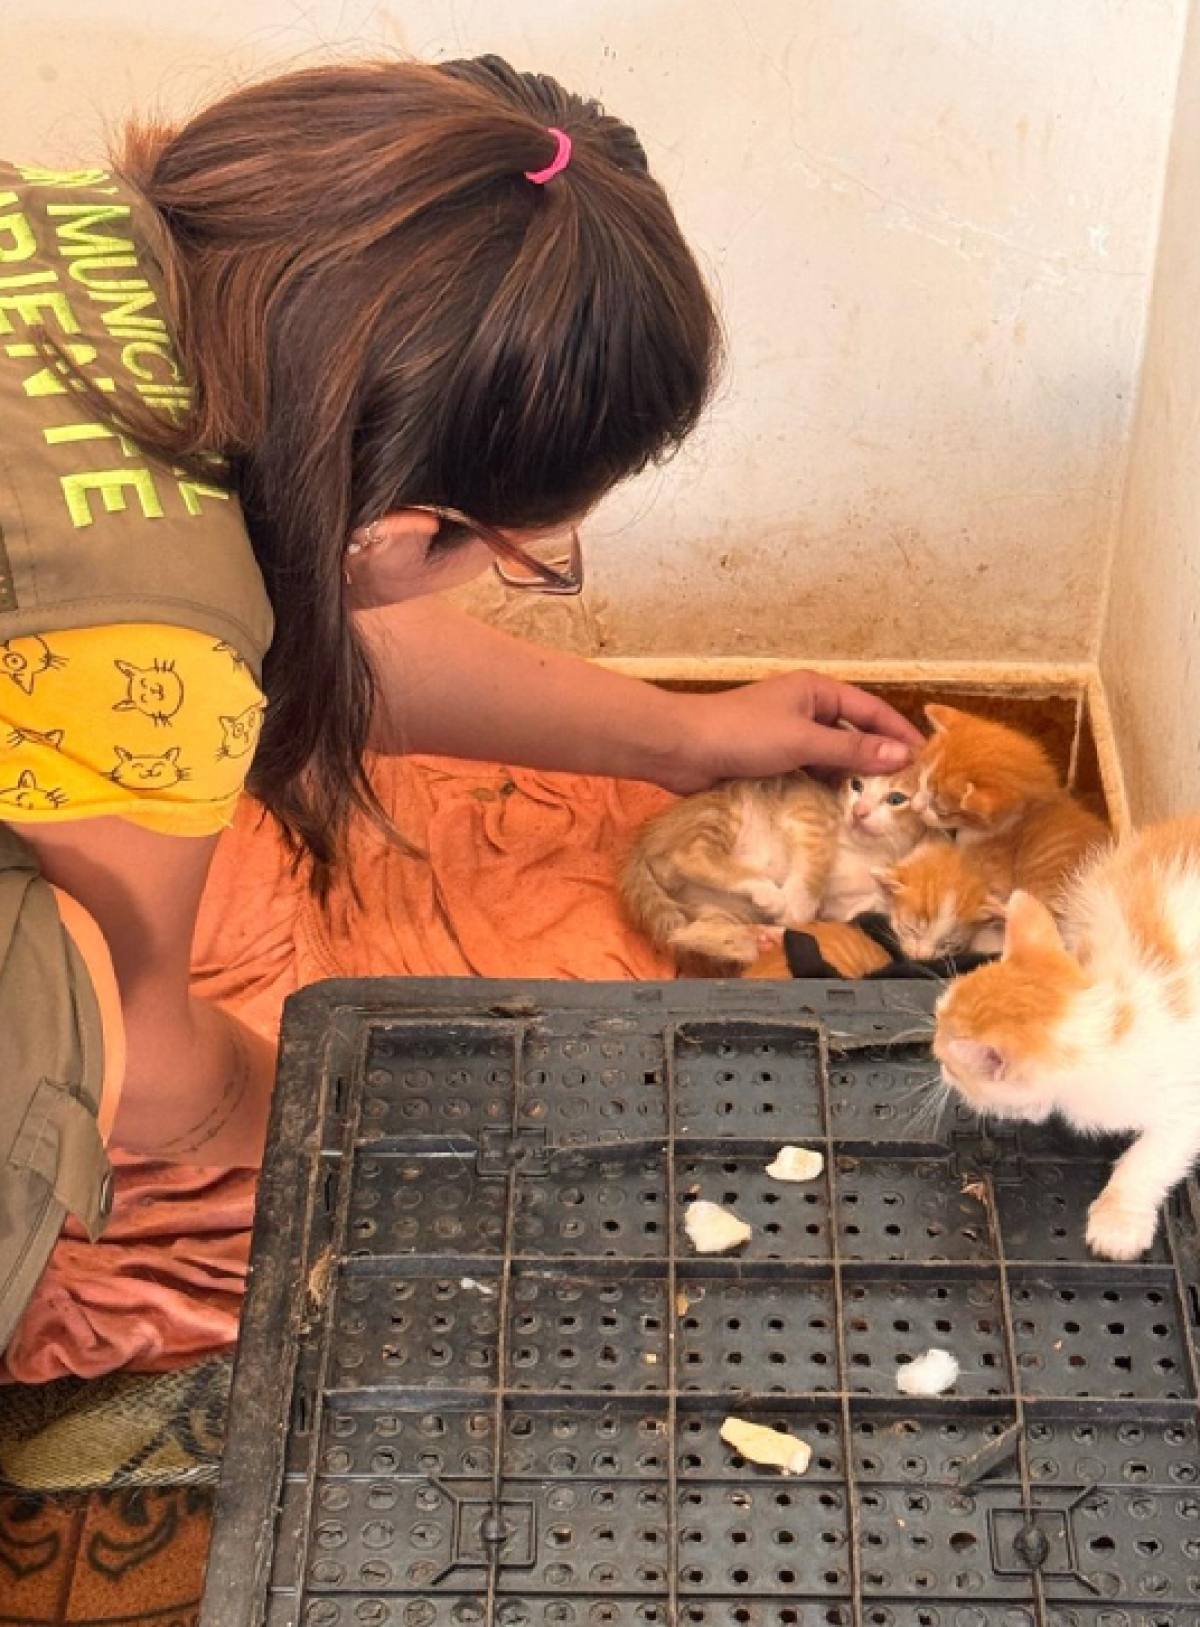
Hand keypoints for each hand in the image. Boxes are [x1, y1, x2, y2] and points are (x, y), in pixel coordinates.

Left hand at [663, 671, 923, 792]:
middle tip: (907, 794)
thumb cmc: (740, 733)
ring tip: (879, 811)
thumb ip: (851, 749)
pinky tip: (840, 817)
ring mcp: (787, 739)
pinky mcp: (771, 765)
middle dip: (876, 763)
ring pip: (830, 762)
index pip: (871, 711)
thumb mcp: (802, 740)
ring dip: (849, 783)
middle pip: (853, 737)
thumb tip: (900, 755)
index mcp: (816, 692)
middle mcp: (805, 711)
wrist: (679, 749)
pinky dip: (823, 794)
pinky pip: (807, 779)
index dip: (899, 734)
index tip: (926, 761)